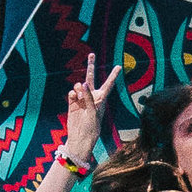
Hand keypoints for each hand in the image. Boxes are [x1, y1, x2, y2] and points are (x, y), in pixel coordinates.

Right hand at [61, 49, 110, 165]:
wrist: (80, 137)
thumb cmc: (92, 127)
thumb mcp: (93, 112)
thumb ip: (89, 97)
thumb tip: (83, 84)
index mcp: (101, 99)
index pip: (108, 84)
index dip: (113, 75)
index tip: (119, 66)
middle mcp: (92, 97)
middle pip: (91, 77)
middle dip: (91, 66)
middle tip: (92, 54)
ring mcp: (81, 99)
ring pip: (79, 85)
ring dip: (79, 87)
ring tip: (79, 94)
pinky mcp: (72, 103)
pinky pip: (71, 92)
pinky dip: (72, 93)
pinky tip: (74, 98)